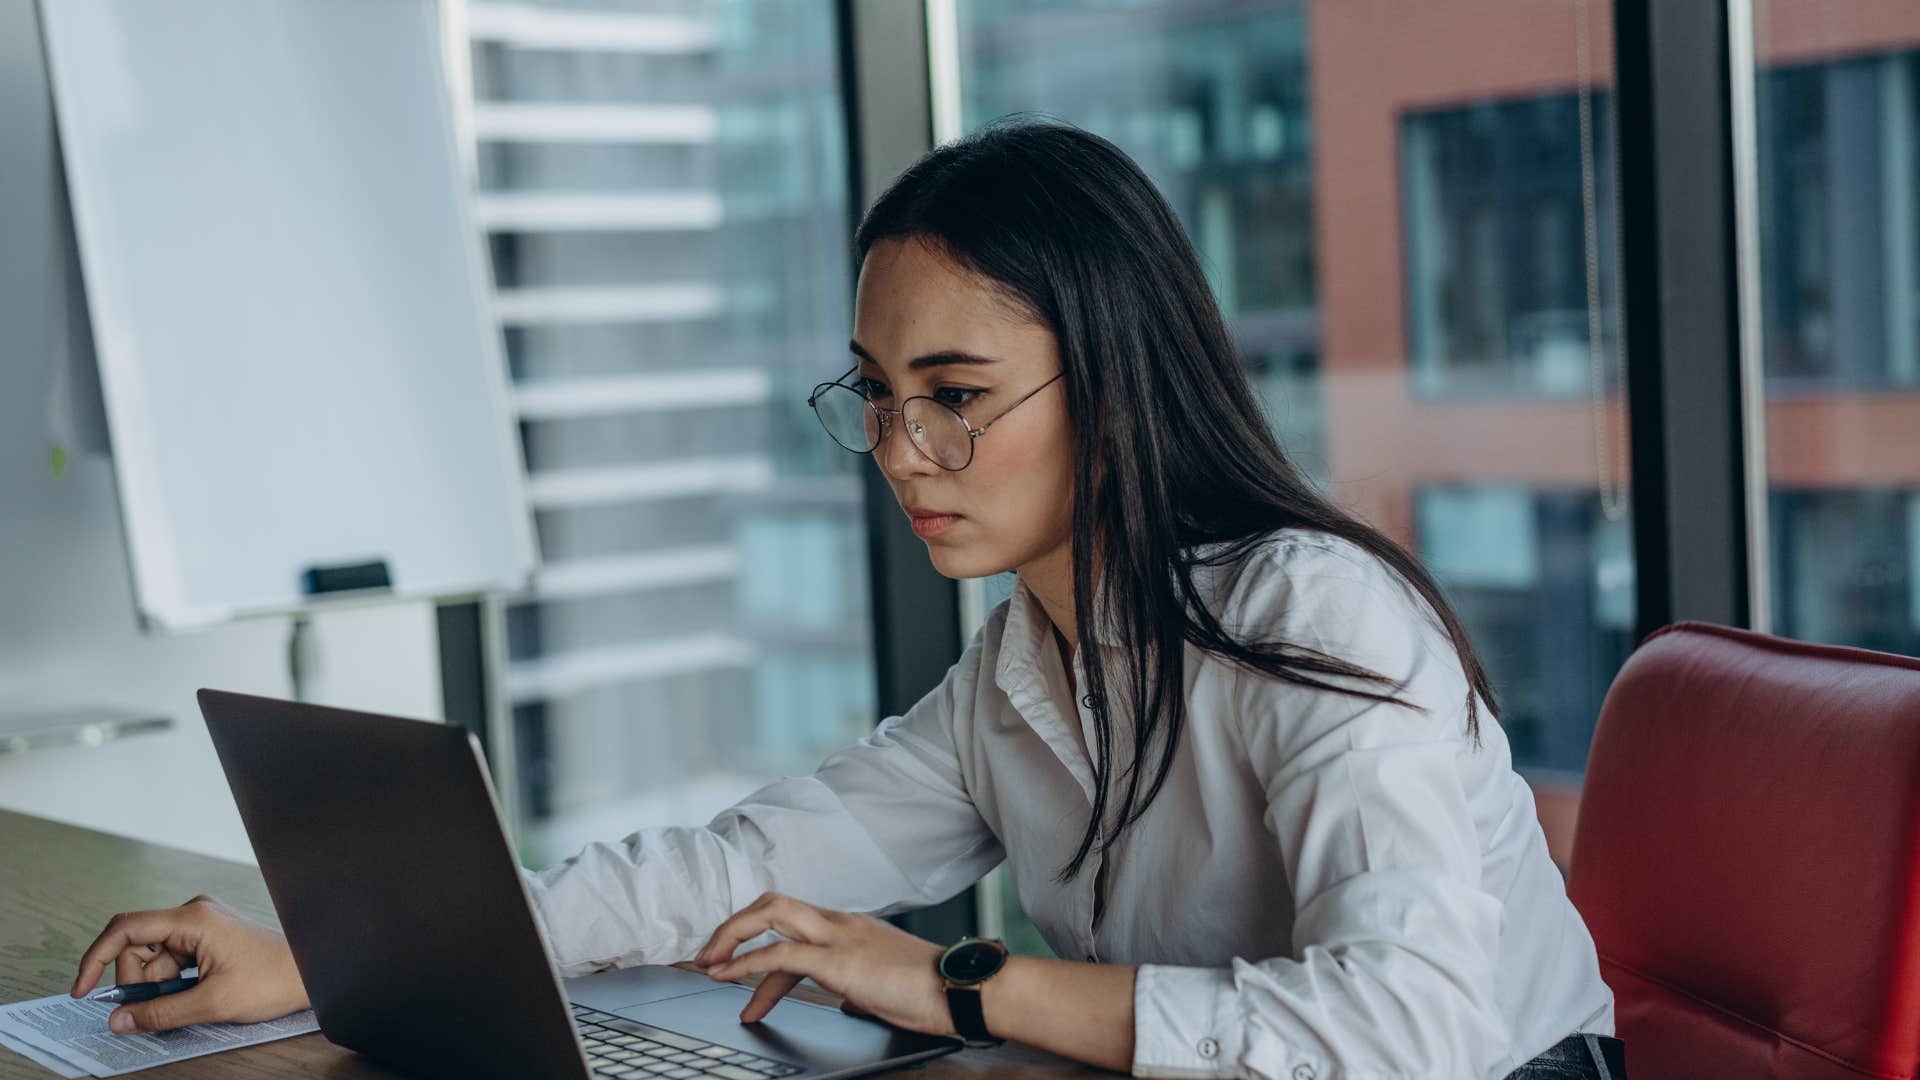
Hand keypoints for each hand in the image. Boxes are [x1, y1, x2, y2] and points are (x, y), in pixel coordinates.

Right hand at [70, 895, 309, 1034]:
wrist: (310, 973)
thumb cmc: (272, 980)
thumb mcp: (212, 1003)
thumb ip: (160, 1013)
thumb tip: (118, 1021)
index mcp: (192, 919)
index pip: (125, 929)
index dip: (95, 959)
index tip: (82, 991)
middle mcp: (193, 914)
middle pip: (137, 947)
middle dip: (137, 982)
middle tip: (156, 1009)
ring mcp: (201, 924)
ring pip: (154, 958)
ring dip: (158, 986)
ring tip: (189, 1003)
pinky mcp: (208, 937)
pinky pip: (173, 960)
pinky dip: (173, 982)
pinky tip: (192, 996)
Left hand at [693, 892, 951, 1036]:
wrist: (962, 989)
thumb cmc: (933, 991)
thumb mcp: (884, 986)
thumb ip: (859, 987)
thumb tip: (849, 1003)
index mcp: (850, 927)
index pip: (792, 923)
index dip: (757, 945)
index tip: (736, 971)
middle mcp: (840, 922)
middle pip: (773, 902)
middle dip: (734, 925)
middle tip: (709, 954)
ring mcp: (839, 936)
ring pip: (771, 914)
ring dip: (731, 936)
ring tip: (708, 965)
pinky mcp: (839, 960)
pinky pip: (781, 953)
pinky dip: (748, 964)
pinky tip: (731, 978)